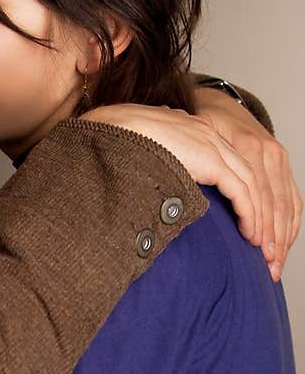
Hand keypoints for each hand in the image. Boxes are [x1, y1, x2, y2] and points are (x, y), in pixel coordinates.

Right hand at [83, 103, 297, 281]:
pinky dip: (249, 213)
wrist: (109, 129)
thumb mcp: (146, 156)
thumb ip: (160, 165)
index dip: (244, 195)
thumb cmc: (116, 144)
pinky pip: (241, 190)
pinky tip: (250, 233)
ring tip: (259, 243)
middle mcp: (210, 134)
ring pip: (251, 184)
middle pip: (249, 175)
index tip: (246, 222)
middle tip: (262, 238)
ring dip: (258, 216)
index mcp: (195, 133)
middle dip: (260, 208)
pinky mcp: (211, 158)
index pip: (232, 166)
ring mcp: (212, 143)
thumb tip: (159, 183)